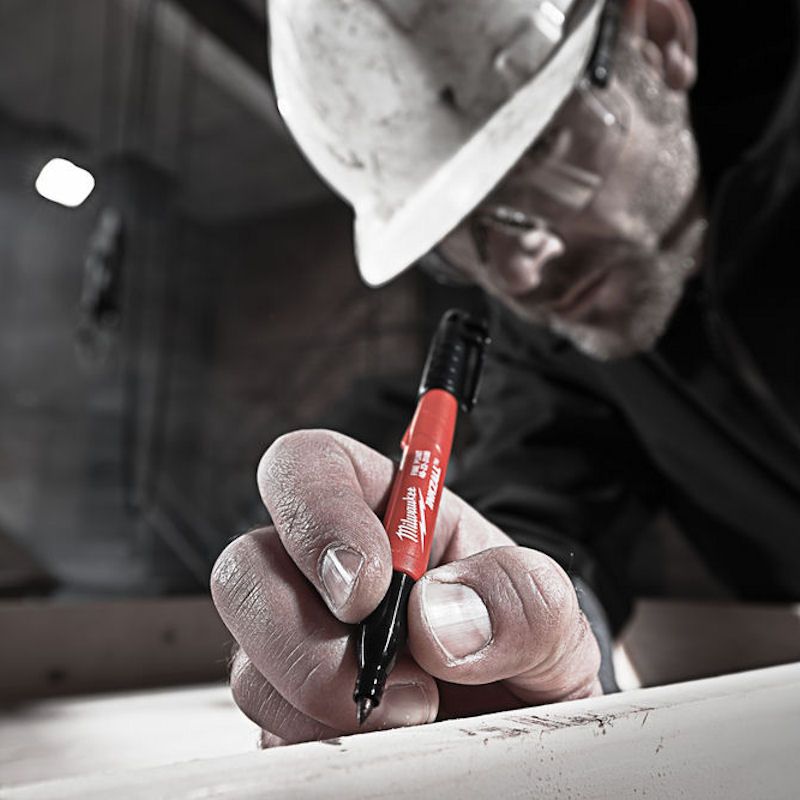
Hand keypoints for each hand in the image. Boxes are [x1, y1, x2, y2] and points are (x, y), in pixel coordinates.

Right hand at [211, 430, 600, 746]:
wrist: (518, 719)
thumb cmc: (523, 644)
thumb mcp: (549, 611)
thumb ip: (517, 595)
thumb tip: (436, 616)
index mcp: (382, 510)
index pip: (308, 467)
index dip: (317, 514)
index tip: (369, 585)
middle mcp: (324, 571)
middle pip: (245, 567)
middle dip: (301, 632)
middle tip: (381, 672)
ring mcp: (299, 643)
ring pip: (249, 662)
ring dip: (322, 699)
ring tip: (415, 711)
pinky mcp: (292, 712)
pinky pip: (270, 730)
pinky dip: (324, 743)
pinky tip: (386, 738)